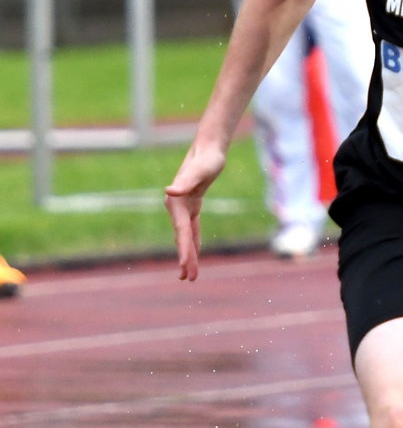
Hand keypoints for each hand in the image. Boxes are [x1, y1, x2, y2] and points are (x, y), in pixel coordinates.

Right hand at [164, 145, 226, 281]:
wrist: (208, 148)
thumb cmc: (207, 159)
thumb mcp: (201, 170)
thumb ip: (186, 181)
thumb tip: (170, 192)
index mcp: (177, 202)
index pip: (181, 230)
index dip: (183, 248)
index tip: (185, 264)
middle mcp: (176, 207)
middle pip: (181, 238)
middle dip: (185, 258)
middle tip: (188, 279)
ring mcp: (182, 207)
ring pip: (185, 236)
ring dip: (187, 255)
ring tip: (188, 276)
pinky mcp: (191, 206)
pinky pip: (191, 229)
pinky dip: (192, 243)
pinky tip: (193, 256)